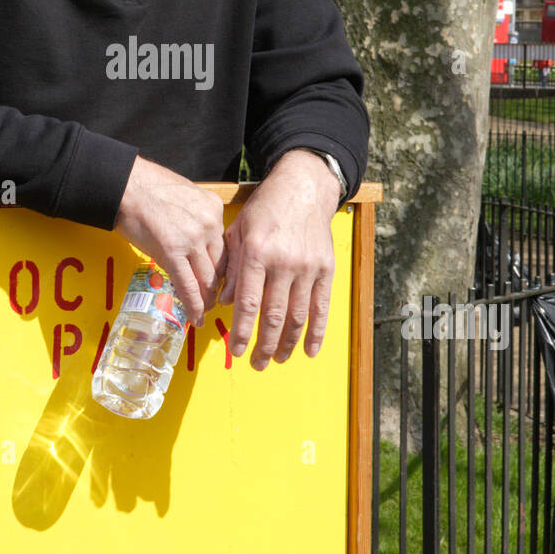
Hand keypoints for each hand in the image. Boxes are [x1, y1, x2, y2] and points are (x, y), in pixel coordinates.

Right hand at [114, 156, 225, 325]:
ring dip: (207, 299)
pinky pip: (188, 285)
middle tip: (214, 300)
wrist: (125, 185)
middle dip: (218, 287)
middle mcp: (209, 223)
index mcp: (213, 208)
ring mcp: (193, 238)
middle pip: (220, 264)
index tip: (221, 280)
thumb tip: (194, 238)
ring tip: (204, 311)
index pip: (225, 246)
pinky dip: (194, 305)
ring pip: (207, 278)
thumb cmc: (147, 188)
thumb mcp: (185, 194)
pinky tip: (196, 317)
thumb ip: (196, 216)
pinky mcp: (172, 251)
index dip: (224, 268)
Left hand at [220, 149, 340, 367]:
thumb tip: (228, 303)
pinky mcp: (326, 269)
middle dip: (264, 345)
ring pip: (298, 317)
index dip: (243, 332)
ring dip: (287, 344)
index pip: (249, 303)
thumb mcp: (238, 232)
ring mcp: (308, 268)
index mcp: (258, 253)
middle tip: (256, 364)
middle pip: (274, 316)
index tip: (236, 351)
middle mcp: (284, 263)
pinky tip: (309, 351)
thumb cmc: (265, 209)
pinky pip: (321, 307)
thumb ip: (232, 268)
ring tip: (277, 360)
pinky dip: (316, 333)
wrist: (303, 189)